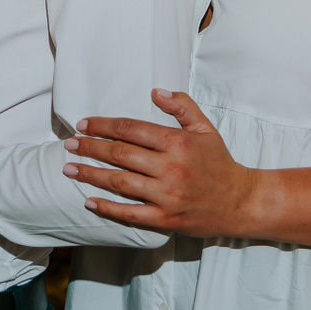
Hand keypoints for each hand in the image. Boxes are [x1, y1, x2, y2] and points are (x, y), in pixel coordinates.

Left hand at [66, 89, 259, 236]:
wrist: (242, 202)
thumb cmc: (220, 163)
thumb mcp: (205, 129)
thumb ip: (182, 106)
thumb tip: (156, 91)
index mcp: (177, 143)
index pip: (130, 130)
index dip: (102, 126)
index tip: (83, 125)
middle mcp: (170, 168)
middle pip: (119, 154)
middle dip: (89, 148)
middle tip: (69, 144)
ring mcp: (167, 195)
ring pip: (119, 182)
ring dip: (90, 174)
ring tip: (69, 169)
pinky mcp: (166, 218)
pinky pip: (130, 213)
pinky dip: (107, 208)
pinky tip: (89, 201)